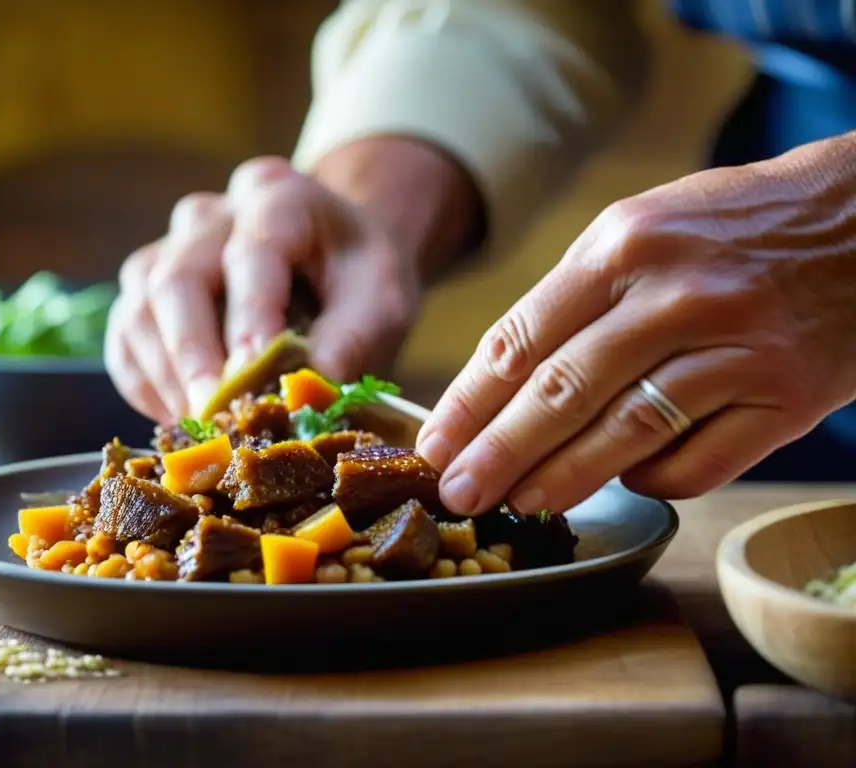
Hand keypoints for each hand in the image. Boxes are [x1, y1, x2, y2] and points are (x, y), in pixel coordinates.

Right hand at [105, 155, 418, 423]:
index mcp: (279, 198)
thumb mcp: (380, 301)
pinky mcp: (147, 287)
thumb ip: (349, 341)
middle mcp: (213, 215)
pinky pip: (126, 335)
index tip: (251, 375)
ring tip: (199, 426)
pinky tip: (178, 416)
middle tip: (213, 414)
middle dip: (192, 354)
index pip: (253, 252)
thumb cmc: (358, 279)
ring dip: (165, 375)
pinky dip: (145, 382)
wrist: (333, 260)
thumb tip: (303, 395)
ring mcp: (171, 247)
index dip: (249, 316)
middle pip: (178, 277)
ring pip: (142, 305)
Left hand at [416, 132, 855, 514]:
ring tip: (518, 505)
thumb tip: (502, 379)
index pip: (522, 339)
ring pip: (626, 433)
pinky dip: (654, 482)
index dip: (469, 402)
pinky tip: (625, 485)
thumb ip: (576, 295)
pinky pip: (702, 461)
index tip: (435, 444)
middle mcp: (675, 295)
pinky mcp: (787, 396)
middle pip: (561, 393)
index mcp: (624, 244)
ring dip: (563, 479)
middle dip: (497, 453)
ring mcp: (737, 347)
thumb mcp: (645, 226)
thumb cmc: (735, 225)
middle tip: (457, 493)